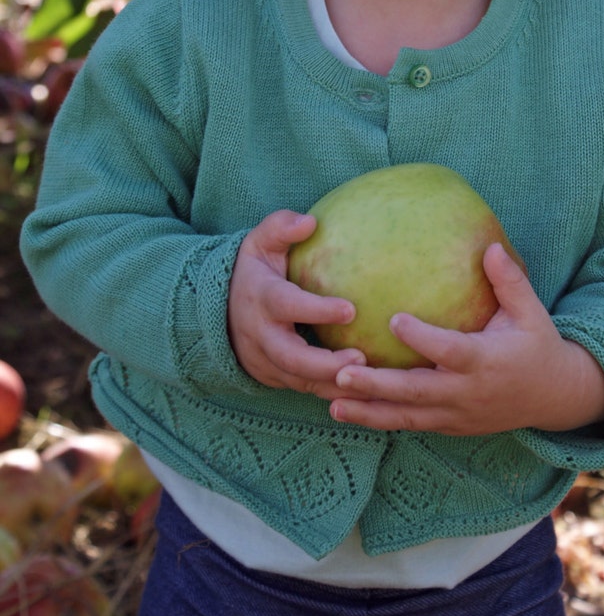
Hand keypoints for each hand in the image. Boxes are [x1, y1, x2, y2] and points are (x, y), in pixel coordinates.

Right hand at [228, 211, 366, 397]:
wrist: (219, 310)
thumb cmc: (253, 270)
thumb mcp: (260, 242)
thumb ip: (281, 228)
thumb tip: (310, 221)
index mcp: (262, 298)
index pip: (286, 306)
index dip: (316, 310)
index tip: (350, 309)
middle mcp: (261, 335)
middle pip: (291, 357)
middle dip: (326, 363)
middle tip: (361, 359)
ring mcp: (266, 360)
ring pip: (300, 381)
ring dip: (334, 385)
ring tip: (371, 382)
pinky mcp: (276, 377)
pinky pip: (306, 390)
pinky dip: (334, 394)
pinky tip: (366, 393)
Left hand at [329, 243, 603, 434]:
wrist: (554, 397)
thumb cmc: (537, 345)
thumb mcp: (531, 312)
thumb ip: (510, 282)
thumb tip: (490, 246)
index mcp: (486, 361)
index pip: (450, 351)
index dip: (423, 338)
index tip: (394, 318)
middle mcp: (467, 393)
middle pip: (416, 392)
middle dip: (377, 386)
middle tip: (341, 372)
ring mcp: (456, 414)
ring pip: (406, 417)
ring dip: (368, 411)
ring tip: (332, 401)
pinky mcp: (449, 425)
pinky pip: (410, 424)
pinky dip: (379, 420)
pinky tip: (346, 410)